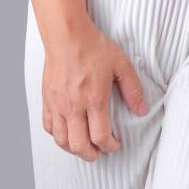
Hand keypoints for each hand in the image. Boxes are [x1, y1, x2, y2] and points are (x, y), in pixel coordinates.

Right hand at [42, 18, 147, 161]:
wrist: (66, 34)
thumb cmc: (93, 47)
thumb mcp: (121, 65)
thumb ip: (133, 89)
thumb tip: (142, 110)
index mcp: (93, 99)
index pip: (100, 137)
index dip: (110, 146)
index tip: (115, 144)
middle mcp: (73, 105)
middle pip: (79, 145)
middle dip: (92, 154)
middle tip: (100, 150)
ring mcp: (57, 104)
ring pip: (61, 140)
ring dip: (74, 148)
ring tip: (85, 144)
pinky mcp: (47, 99)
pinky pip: (48, 127)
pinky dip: (59, 135)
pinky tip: (69, 131)